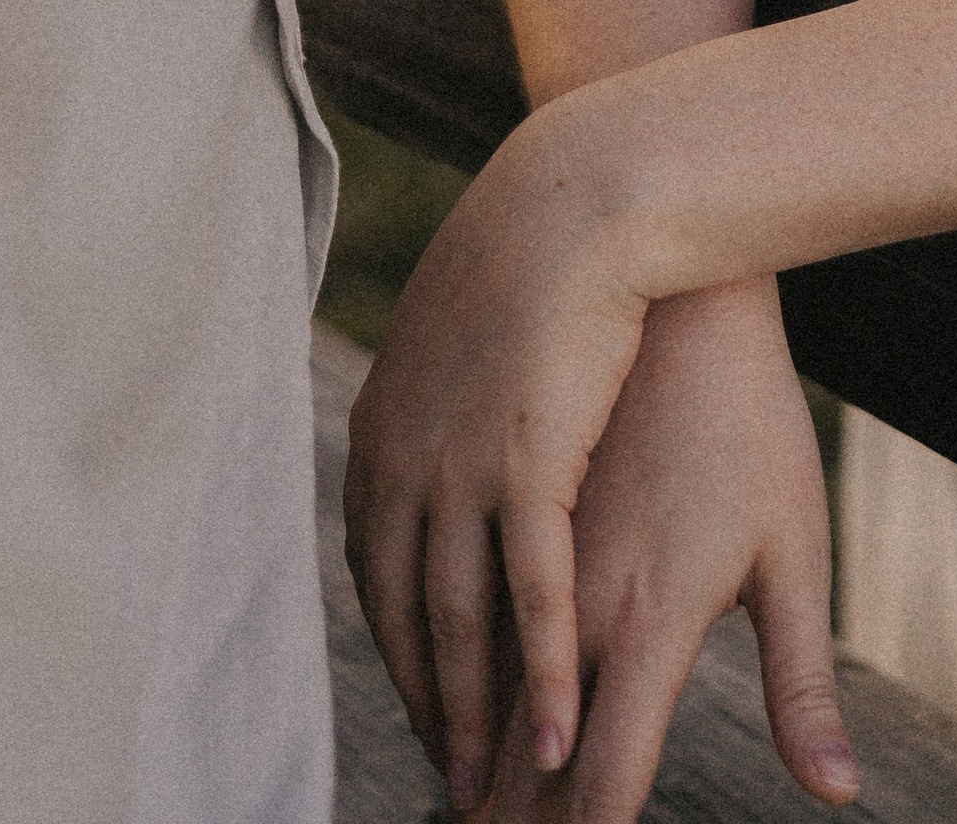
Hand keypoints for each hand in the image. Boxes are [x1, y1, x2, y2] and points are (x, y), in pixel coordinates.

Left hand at [343, 106, 650, 811]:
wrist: (579, 192)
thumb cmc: (536, 255)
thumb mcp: (460, 334)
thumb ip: (440, 400)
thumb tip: (444, 431)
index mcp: (381, 432)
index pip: (377, 573)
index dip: (402, 649)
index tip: (426, 705)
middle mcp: (401, 461)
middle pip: (409, 617)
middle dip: (428, 707)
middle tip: (453, 787)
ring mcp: (459, 466)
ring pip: (463, 625)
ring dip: (478, 719)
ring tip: (499, 793)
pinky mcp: (526, 466)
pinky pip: (531, 601)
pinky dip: (543, 681)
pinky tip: (560, 740)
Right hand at [481, 277, 857, 821]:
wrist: (676, 284)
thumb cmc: (752, 420)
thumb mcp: (796, 550)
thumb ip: (802, 682)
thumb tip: (839, 793)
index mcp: (651, 617)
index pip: (600, 778)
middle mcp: (574, 591)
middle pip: (520, 748)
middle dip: (507, 817)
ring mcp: (514, 534)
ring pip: (465, 676)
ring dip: (459, 747)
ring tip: (462, 806)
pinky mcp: (480, 481)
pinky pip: (433, 597)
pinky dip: (430, 660)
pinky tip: (435, 691)